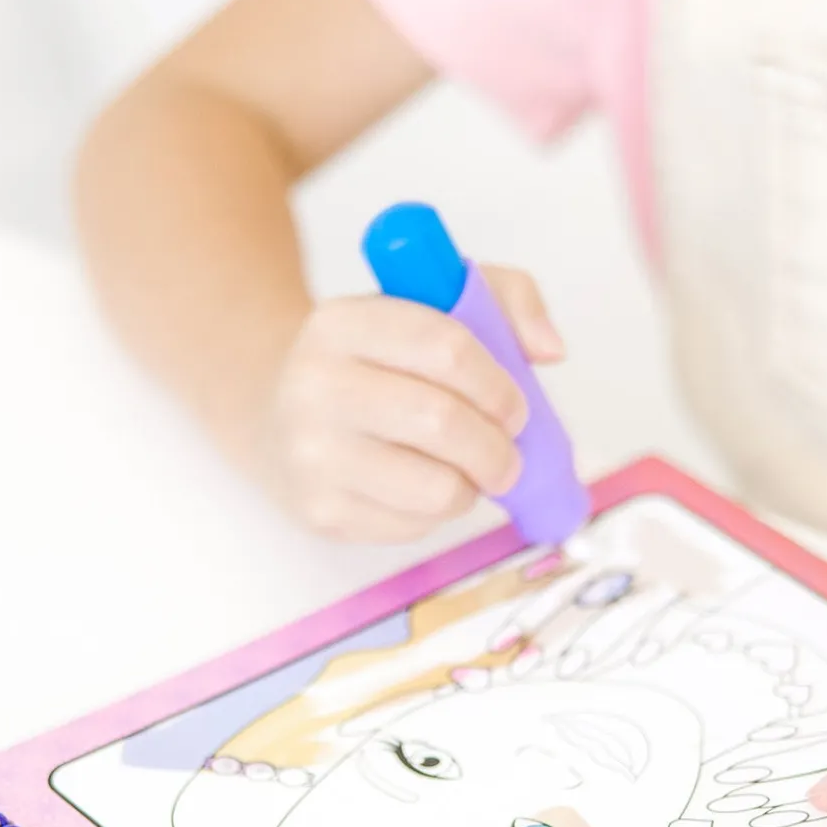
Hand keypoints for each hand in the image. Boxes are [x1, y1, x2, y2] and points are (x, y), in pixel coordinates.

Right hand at [260, 266, 562, 542]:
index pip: (445, 347)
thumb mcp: (427, 303)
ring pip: (436, 487)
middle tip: (508, 454)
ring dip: (472, 485)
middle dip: (497, 447)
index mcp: (344, 322)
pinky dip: (437, 513)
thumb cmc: (372, 361)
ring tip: (467, 471)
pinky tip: (420, 487)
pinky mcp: (320, 511)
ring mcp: (313, 453)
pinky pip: (413, 526)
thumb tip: (550, 349)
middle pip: (443, 422)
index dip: (498, 384)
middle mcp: (317, 384)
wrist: (276, 416)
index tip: (515, 407)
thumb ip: (503, 300)